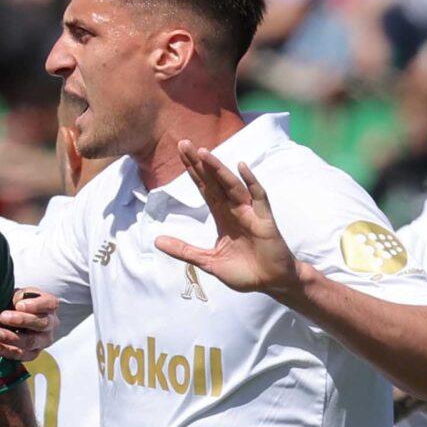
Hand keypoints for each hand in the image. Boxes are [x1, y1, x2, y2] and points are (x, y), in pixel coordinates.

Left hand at [0, 288, 58, 360]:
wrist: (14, 318)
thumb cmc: (17, 303)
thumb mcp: (19, 295)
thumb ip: (17, 297)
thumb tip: (12, 301)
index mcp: (50, 305)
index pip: (49, 304)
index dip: (35, 305)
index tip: (18, 305)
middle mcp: (51, 323)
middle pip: (41, 323)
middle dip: (21, 320)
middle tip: (2, 317)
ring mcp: (44, 340)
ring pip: (31, 342)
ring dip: (12, 338)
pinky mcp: (33, 353)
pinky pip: (23, 355)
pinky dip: (8, 351)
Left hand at [155, 141, 303, 297]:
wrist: (270, 283)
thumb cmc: (244, 271)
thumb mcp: (208, 262)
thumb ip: (184, 250)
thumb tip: (156, 241)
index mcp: (222, 216)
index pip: (204, 188)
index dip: (192, 171)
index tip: (180, 153)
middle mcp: (235, 209)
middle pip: (214, 181)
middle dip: (200, 163)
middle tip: (183, 143)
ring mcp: (250, 212)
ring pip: (232, 186)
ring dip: (219, 170)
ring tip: (204, 154)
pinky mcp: (265, 220)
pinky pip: (259, 197)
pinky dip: (251, 182)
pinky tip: (242, 167)